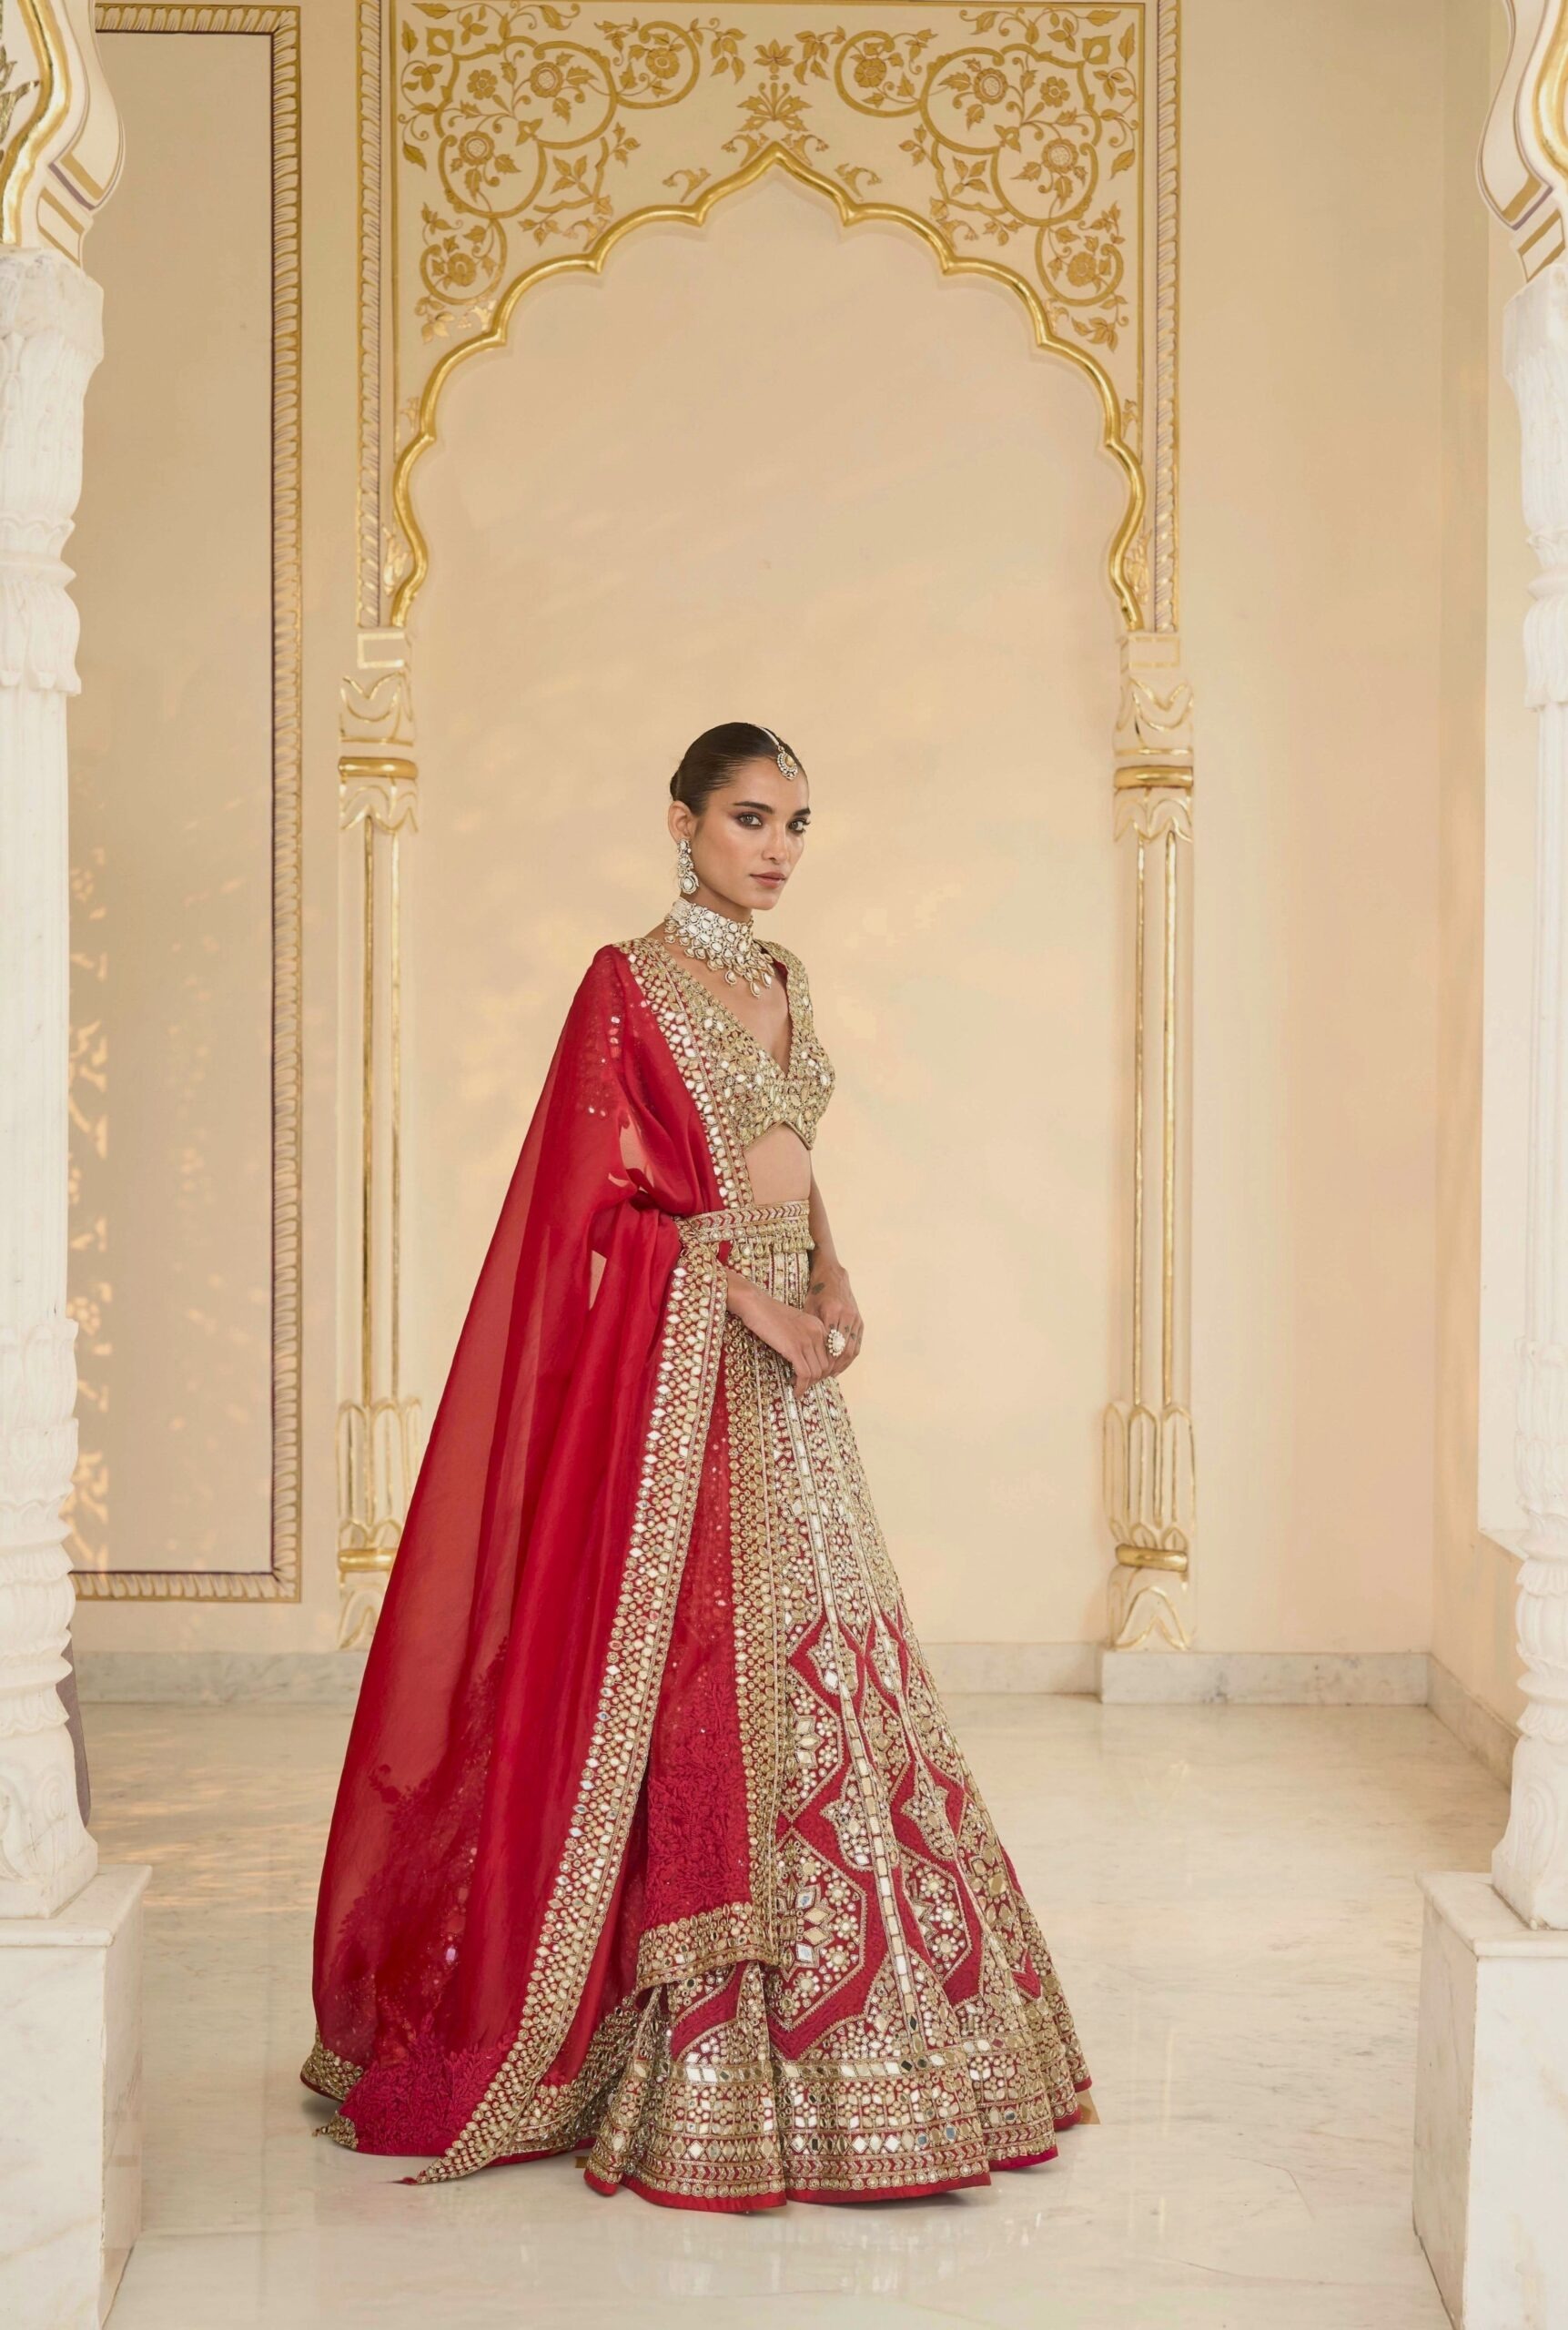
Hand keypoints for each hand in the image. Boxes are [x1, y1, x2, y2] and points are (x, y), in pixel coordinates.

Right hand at [739, 1287, 833, 1389]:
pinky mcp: (794, 1348)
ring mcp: (807, 1340)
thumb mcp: (795, 1324)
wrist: (756, 1304)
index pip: (831, 1355)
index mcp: (819, 1326)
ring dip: (809, 1385)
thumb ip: (804, 1337)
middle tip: (806, 1385)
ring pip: (816, 1372)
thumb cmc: (769, 1314)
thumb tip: (806, 1359)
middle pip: (826, 1366)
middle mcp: (817, 1333)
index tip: (814, 1378)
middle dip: (817, 1379)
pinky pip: (804, 1374)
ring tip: (799, 1389)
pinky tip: (795, 1391)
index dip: (824, 1370)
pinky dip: (801, 1386)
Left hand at [806, 1258, 862, 1375]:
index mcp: (832, 1312)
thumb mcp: (809, 1308)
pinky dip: (849, 1357)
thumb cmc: (816, 1292)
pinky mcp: (860, 1321)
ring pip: (852, 1349)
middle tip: (822, 1377)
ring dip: (842, 1364)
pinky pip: (857, 1344)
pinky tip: (841, 1365)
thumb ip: (811, 1329)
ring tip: (831, 1374)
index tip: (815, 1371)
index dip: (824, 1361)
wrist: (833, 1277)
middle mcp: (847, 1316)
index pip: (830, 1344)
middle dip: (833, 1367)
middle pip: (842, 1350)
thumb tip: (806, 1352)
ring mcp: (855, 1319)